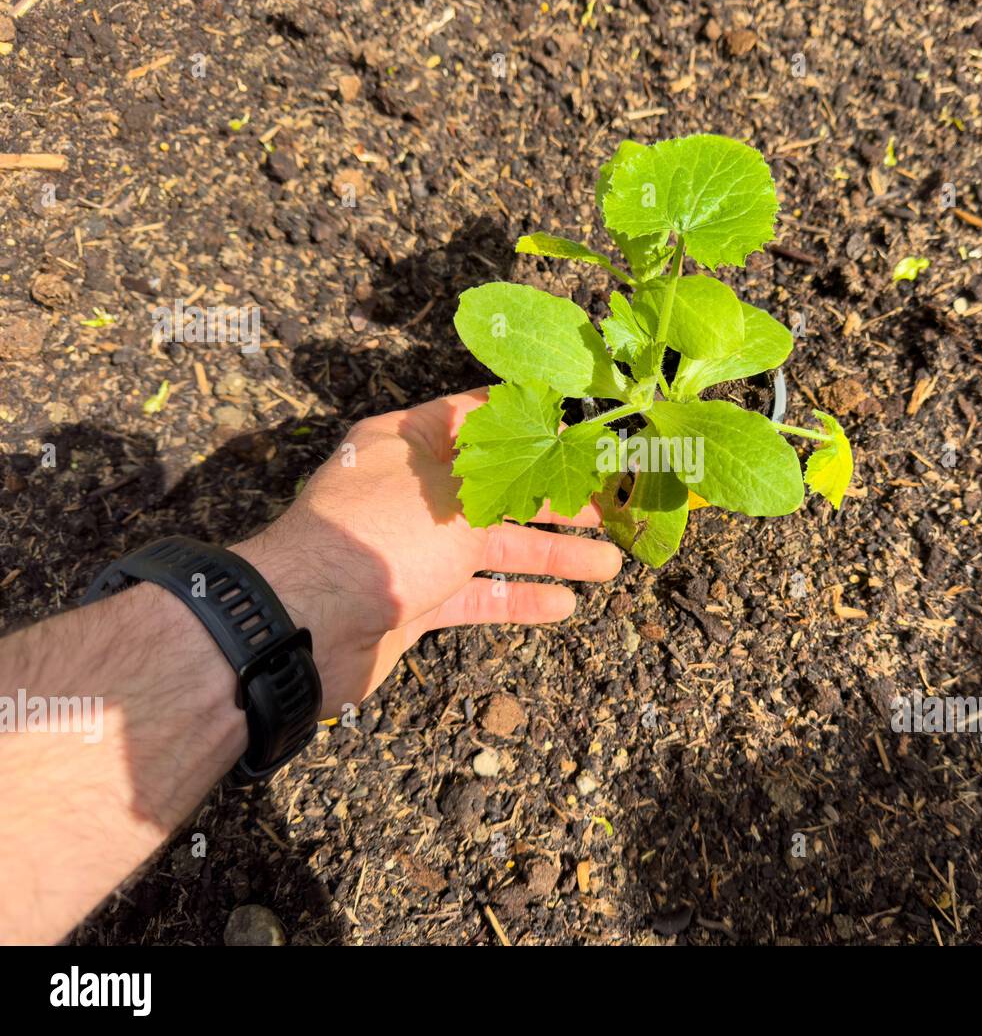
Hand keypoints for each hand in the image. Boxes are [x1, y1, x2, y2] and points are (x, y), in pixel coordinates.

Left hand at [232, 389, 620, 714]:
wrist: (308, 624)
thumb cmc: (382, 536)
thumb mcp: (454, 492)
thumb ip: (506, 475)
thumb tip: (546, 443)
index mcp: (408, 442)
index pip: (480, 416)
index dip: (534, 423)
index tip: (586, 431)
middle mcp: (411, 489)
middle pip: (499, 487)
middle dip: (558, 498)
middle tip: (614, 505)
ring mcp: (413, 547)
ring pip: (496, 545)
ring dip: (553, 555)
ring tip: (610, 564)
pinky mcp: (414, 599)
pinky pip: (476, 594)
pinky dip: (518, 598)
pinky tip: (564, 606)